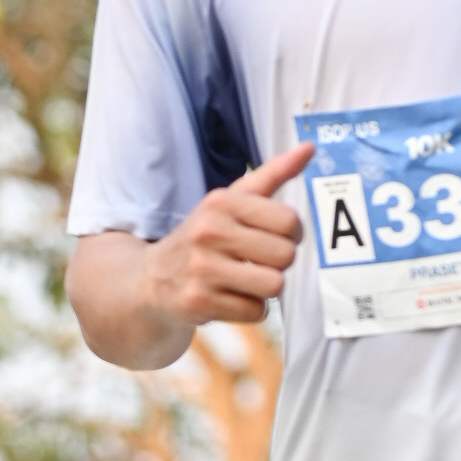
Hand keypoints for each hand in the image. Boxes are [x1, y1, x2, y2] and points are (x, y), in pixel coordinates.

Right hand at [145, 144, 314, 325]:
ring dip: (265, 288)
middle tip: (257, 262)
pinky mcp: (198, 302)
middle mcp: (208, 232)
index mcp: (220, 202)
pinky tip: (228, 297)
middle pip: (285, 256)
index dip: (292, 235)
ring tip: (244, 280)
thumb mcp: (229, 200)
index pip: (289, 221)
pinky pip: (255, 312)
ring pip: (274, 285)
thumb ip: (272, 174)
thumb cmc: (203, 237)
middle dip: (278, 263)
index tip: (276, 237)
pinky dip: (248, 309)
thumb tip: (309, 148)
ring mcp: (201, 268)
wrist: (151, 279)